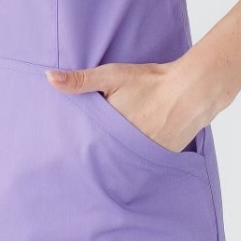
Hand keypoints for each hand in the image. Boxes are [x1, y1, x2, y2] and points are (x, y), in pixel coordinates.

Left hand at [44, 59, 205, 152]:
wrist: (191, 90)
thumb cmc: (150, 81)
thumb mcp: (111, 76)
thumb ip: (79, 80)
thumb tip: (48, 78)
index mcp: (109, 131)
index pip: (85, 147)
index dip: (77, 148)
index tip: (65, 153)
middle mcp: (124, 148)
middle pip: (103, 157)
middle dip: (94, 158)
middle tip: (79, 164)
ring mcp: (143, 156)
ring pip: (121, 163)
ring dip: (114, 161)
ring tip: (102, 165)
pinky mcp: (159, 159)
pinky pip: (140, 164)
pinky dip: (133, 162)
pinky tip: (127, 159)